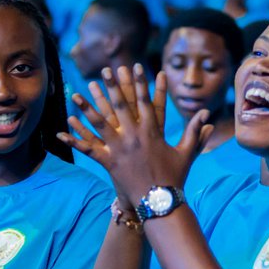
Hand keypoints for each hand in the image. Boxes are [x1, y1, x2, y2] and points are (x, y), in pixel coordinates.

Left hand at [57, 64, 212, 204]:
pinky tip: (61, 131)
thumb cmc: (175, 178)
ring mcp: (119, 149)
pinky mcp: (109, 162)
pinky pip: (88, 149)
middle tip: (105, 70)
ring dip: (86, 107)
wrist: (160, 202)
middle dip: (112, 86)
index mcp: (152, 132)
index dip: (140, 82)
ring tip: (75, 93)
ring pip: (99, 123)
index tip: (136, 66)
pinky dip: (75, 140)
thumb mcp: (187, 153)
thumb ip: (195, 131)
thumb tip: (207, 114)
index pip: (145, 100)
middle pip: (120, 105)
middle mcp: (134, 136)